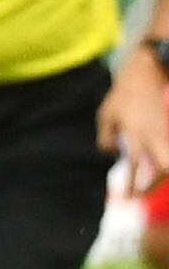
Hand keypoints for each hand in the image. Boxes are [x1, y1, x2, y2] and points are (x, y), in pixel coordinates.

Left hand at [110, 48, 168, 189]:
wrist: (147, 68)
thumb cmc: (123, 93)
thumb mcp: (106, 115)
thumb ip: (105, 138)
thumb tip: (114, 155)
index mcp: (136, 134)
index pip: (133, 167)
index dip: (131, 186)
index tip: (127, 199)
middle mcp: (154, 135)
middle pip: (165, 169)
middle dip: (156, 184)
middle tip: (142, 193)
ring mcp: (166, 130)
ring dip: (162, 174)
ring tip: (148, 184)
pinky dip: (165, 159)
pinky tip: (156, 165)